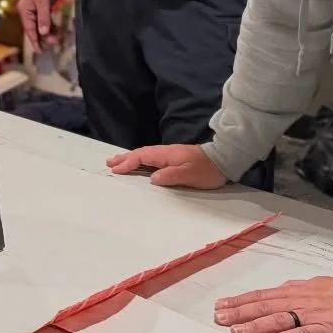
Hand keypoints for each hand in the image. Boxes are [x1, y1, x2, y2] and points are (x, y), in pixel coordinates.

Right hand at [17, 0, 60, 48]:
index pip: (29, 29)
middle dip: (43, 38)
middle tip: (54, 44)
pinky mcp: (44, 9)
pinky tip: (57, 32)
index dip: (35, 41)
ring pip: (41, 26)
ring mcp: (36, 11)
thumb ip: (43, 17)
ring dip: (48, 33)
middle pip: (35, 29)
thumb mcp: (43, 1)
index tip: (40, 52)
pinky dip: (51, 27)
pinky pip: (46, 21)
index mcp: (25, 11)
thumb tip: (43, 33)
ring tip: (56, 40)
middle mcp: (29, 13)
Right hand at [106, 143, 227, 188]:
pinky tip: (139, 165)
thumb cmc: (206, 169)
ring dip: (130, 159)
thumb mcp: (189, 174)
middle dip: (124, 158)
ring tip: (117, 162)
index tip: (115, 170)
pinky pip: (151, 159)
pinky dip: (140, 161)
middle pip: (140, 154)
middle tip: (109, 162)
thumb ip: (170, 176)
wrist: (223, 160)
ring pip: (145, 156)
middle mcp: (165, 153)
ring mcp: (169, 155)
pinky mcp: (174, 159)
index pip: (141, 157)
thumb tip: (152, 178)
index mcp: (165, 155)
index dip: (128, 163)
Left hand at [214, 276, 332, 332]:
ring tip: (234, 331)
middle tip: (219, 317)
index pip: (262, 295)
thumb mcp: (315, 286)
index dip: (241, 301)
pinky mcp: (323, 330)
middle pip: (263, 306)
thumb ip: (295, 291)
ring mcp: (310, 316)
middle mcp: (299, 301)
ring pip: (276, 320)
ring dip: (253, 326)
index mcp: (296, 290)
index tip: (222, 304)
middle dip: (239, 312)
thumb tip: (277, 291)